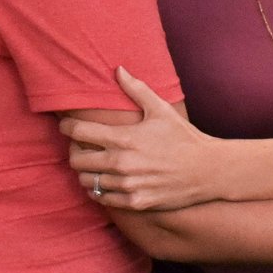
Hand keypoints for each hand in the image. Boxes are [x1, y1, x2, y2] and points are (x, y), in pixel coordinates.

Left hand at [60, 66, 220, 210]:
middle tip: (82, 145)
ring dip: (86, 171)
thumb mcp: (161, 110)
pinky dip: (99, 189)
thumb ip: (136, 89)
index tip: (66, 125)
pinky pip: (102, 198)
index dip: (66, 127)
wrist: (207, 170)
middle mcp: (121, 164)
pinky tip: (107, 180)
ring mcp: (126, 185)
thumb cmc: (183, 137)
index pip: (78, 131)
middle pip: (76, 159)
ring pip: (86, 180)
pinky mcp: (133, 202)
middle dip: (74, 150)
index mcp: (124, 138)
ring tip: (95, 163)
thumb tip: (118, 70)